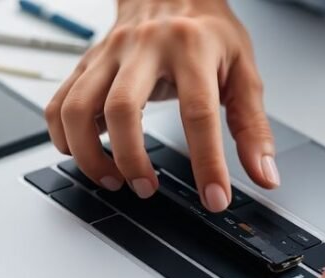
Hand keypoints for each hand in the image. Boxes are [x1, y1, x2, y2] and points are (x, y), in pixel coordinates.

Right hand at [45, 0, 277, 211]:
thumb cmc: (208, 30)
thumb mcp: (243, 71)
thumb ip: (253, 127)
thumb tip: (264, 175)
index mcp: (191, 48)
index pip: (199, 115)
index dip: (207, 165)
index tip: (214, 200)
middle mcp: (144, 48)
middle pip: (123, 110)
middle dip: (132, 161)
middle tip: (147, 189)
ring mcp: (109, 55)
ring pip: (78, 108)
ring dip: (90, 156)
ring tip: (113, 179)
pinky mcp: (87, 64)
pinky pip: (59, 103)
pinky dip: (66, 137)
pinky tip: (87, 152)